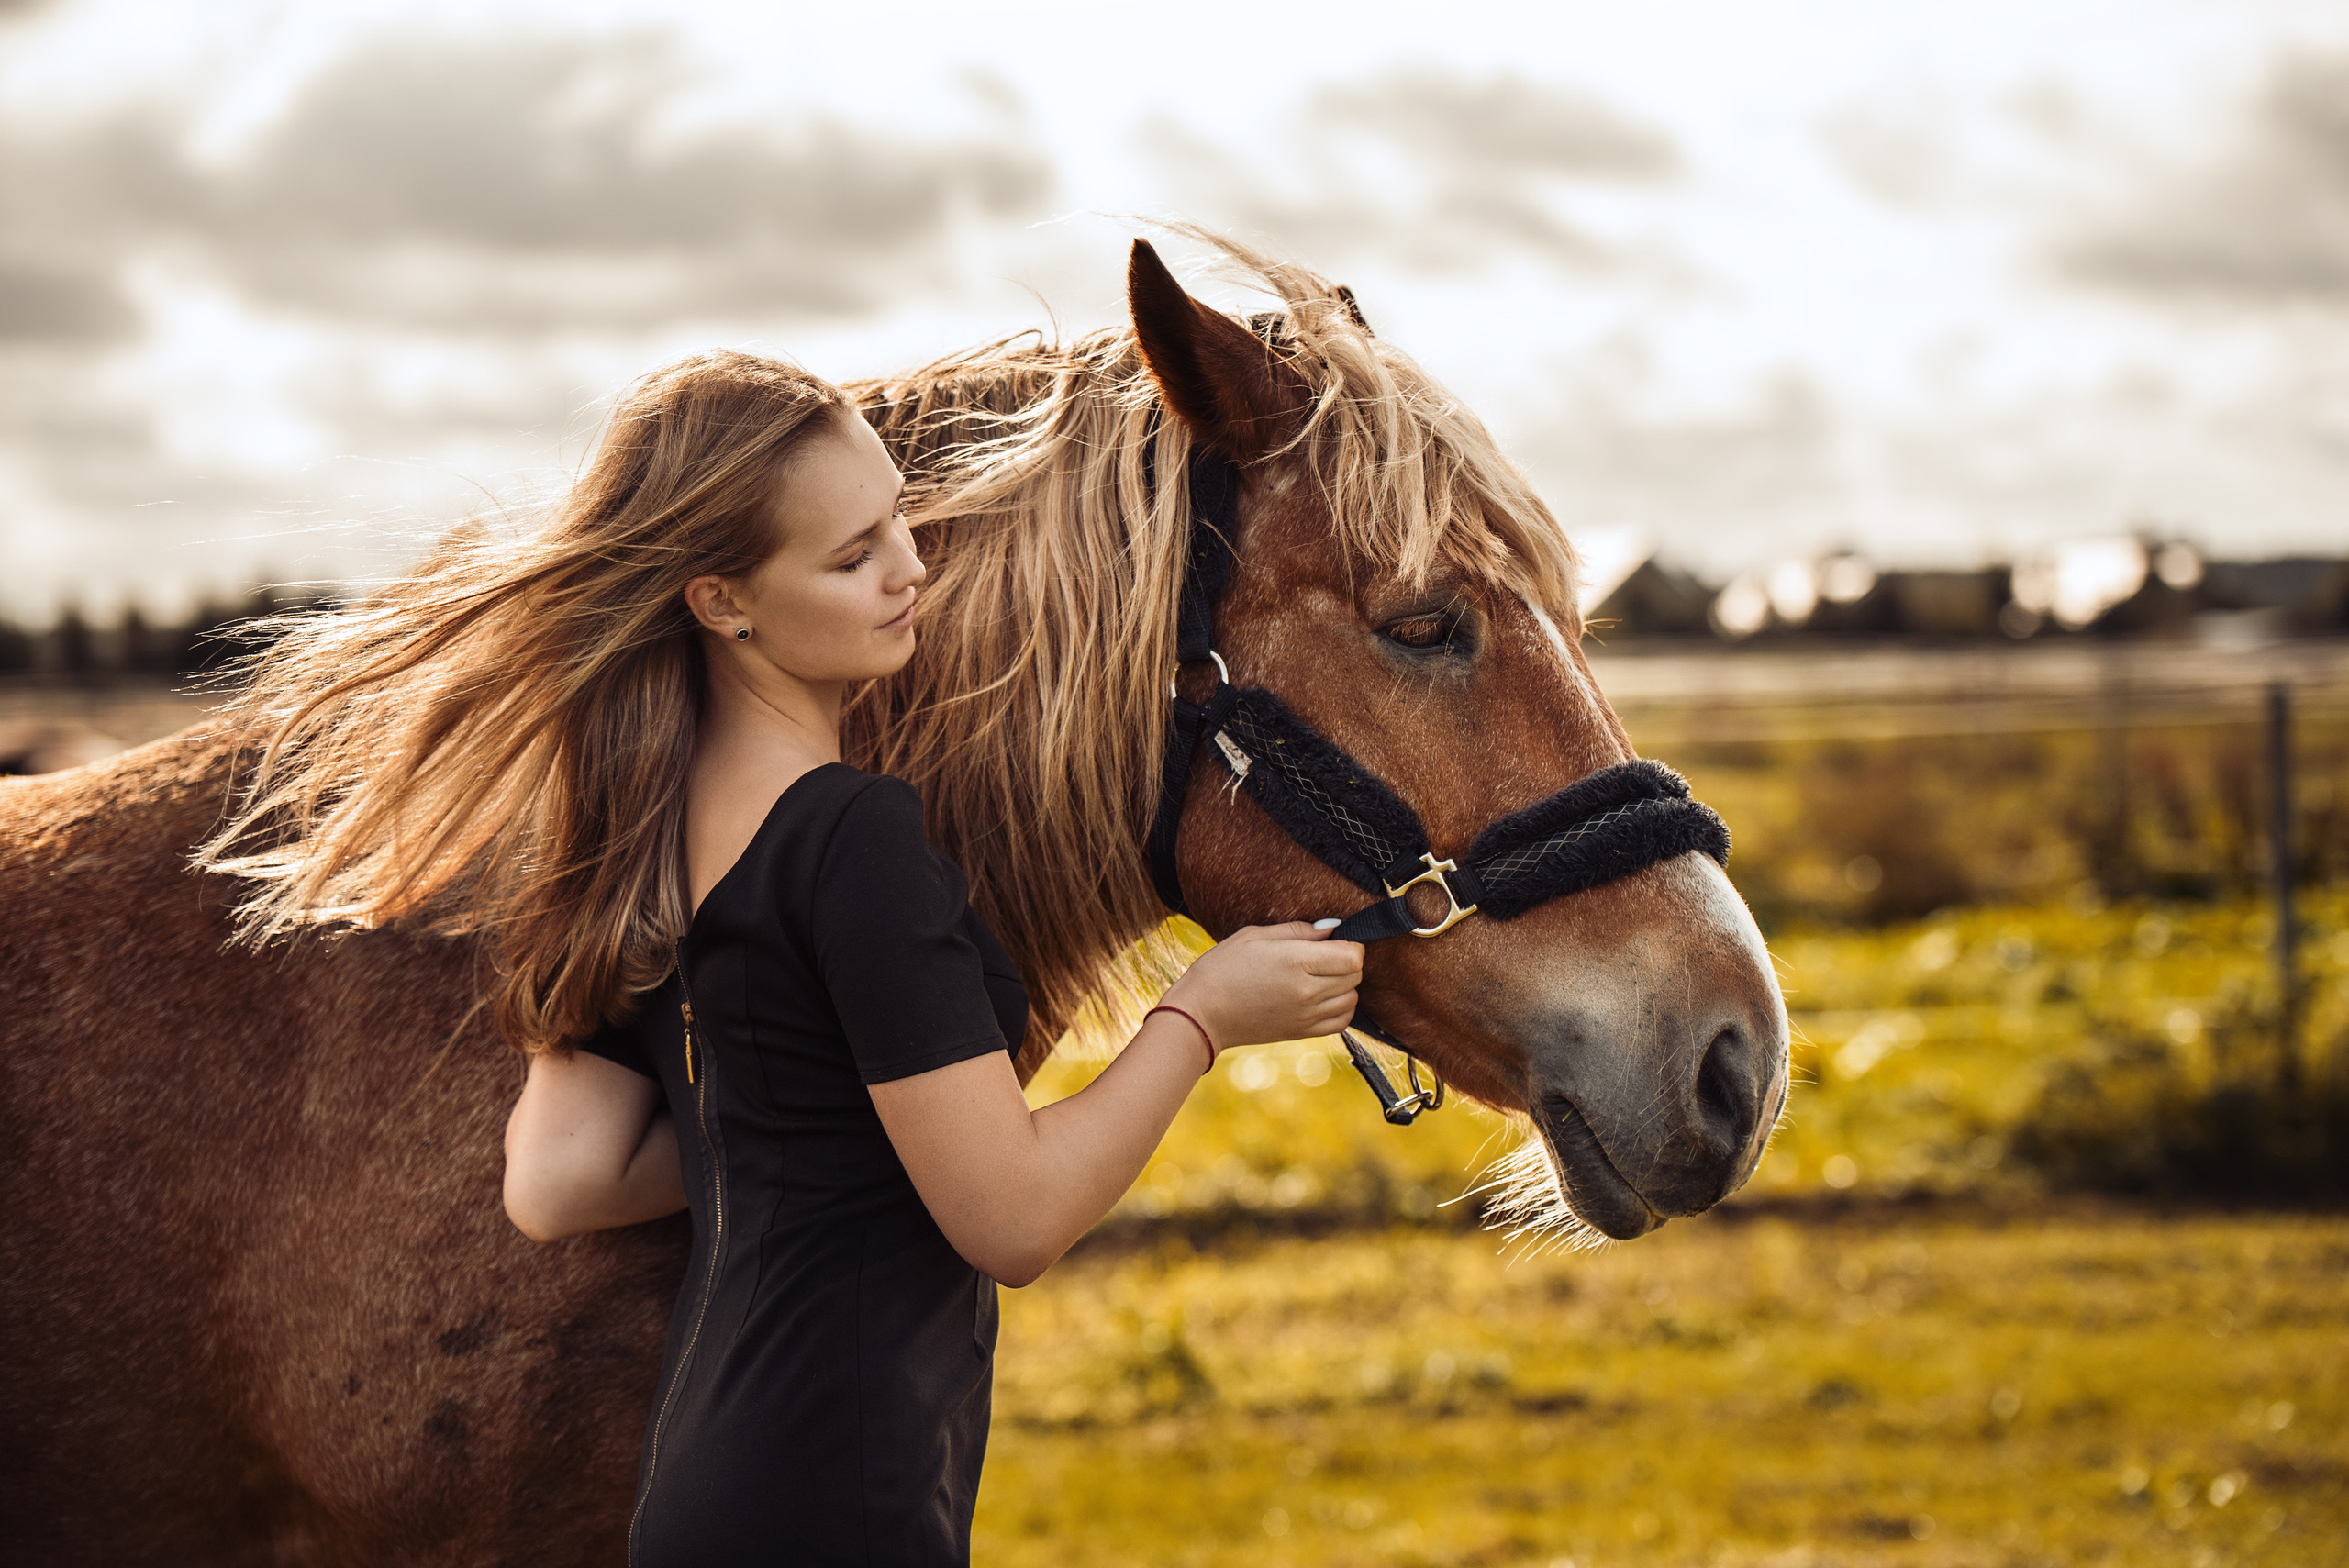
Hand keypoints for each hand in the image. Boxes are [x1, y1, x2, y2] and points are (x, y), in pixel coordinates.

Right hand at [1160, 921, 1362, 1050]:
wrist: (1200, 1013)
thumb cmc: (1221, 969)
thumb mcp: (1255, 935)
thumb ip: (1298, 930)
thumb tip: (1331, 928)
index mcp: (1296, 962)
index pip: (1353, 956)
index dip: (1350, 943)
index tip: (1334, 940)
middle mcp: (1307, 991)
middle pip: (1355, 975)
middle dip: (1347, 961)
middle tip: (1324, 955)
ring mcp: (1306, 1015)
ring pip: (1352, 999)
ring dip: (1345, 985)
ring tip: (1321, 976)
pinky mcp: (1302, 1033)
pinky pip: (1341, 1021)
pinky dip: (1341, 1008)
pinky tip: (1323, 997)